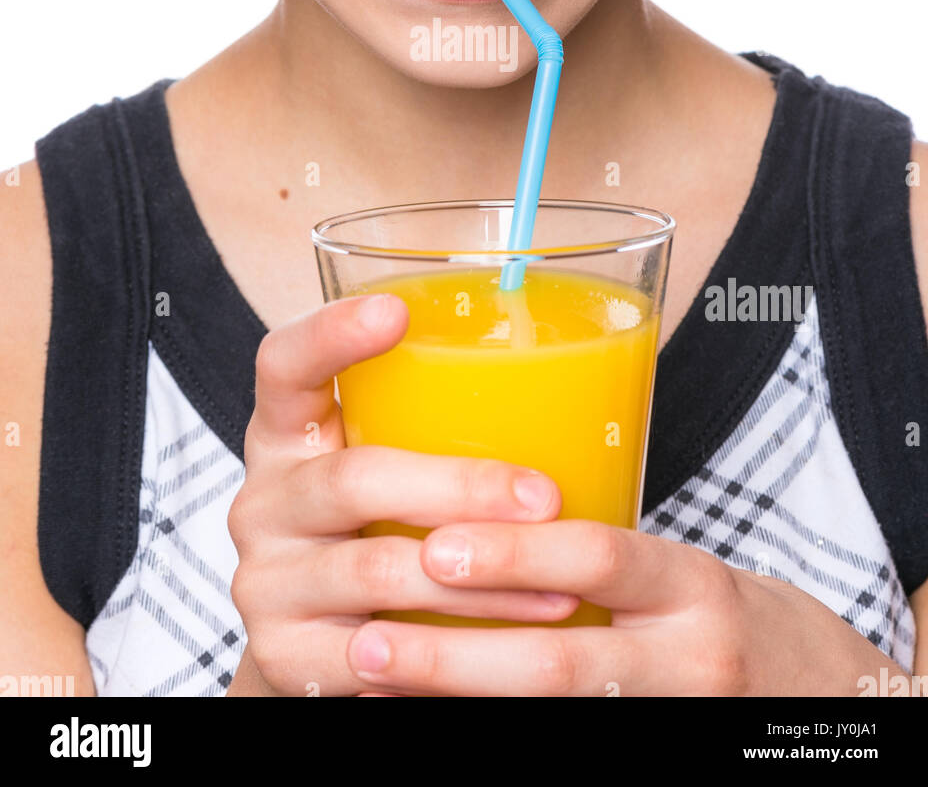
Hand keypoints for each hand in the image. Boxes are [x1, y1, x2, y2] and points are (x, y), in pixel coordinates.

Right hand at [226, 292, 578, 696]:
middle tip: (545, 497)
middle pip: (354, 479)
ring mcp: (265, 581)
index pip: (284, 364)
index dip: (330, 334)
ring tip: (560, 589)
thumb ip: (432, 426)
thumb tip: (578, 373)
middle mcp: (263, 501)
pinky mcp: (283, 656)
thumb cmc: (379, 531)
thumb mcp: (386, 466)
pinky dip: (448, 657)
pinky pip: (377, 659)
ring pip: (381, 572)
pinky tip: (502, 653)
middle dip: (462, 488)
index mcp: (286, 433)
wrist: (321, 649)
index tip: (397, 310)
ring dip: (482, 583)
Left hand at [345, 520, 910, 696]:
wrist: (812, 694)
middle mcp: (688, 658)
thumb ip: (591, 556)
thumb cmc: (710, 612)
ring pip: (554, 718)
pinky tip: (426, 721)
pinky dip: (492, 732)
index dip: (515, 555)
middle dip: (456, 658)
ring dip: (457, 701)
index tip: (435, 545)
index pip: (600, 558)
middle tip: (370, 643)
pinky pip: (564, 745)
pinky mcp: (652, 752)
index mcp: (688, 583)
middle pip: (562, 664)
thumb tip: (459, 524)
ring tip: (377, 686)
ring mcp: (673, 717)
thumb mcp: (673, 569)